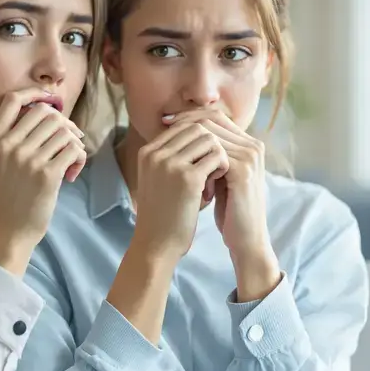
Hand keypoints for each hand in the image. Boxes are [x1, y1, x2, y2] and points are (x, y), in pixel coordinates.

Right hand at [0, 89, 86, 267]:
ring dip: (75, 143)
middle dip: (64, 123)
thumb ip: (14, 136)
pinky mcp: (47, 174)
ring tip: (71, 160)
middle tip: (70, 139)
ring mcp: (28, 159)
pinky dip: (80, 158)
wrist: (9, 230)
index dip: (35, 93)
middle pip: (46, 113)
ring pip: (64, 131)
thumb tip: (49, 111)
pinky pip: (74, 150)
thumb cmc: (8, 194)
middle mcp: (9, 146)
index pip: (12, 100)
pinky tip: (72, 173)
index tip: (51, 100)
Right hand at [128, 120, 228, 263]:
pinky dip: (221, 169)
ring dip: (217, 156)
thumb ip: (173, 157)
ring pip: (209, 139)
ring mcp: (170, 164)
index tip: (204, 162)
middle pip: (197, 128)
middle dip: (210, 146)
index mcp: (147, 151)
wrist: (157, 244)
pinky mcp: (187, 178)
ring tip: (212, 180)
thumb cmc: (163, 214)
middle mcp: (156, 153)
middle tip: (210, 171)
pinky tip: (214, 189)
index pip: (182, 126)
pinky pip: (217, 157)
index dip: (200, 140)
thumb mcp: (160, 179)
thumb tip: (201, 134)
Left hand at [168, 109, 280, 299]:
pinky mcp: (243, 171)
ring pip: (210, 134)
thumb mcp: (220, 176)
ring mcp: (250, 157)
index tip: (165, 121)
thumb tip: (180, 136)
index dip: (189, 116)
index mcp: (248, 144)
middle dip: (184, 121)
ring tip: (166, 145)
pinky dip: (193, 159)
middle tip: (161, 125)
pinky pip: (213, 153)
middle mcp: (253, 145)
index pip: (215, 116)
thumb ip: (209, 156)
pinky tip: (178, 164)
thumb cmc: (230, 210)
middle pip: (213, 118)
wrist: (246, 238)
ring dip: (186, 140)